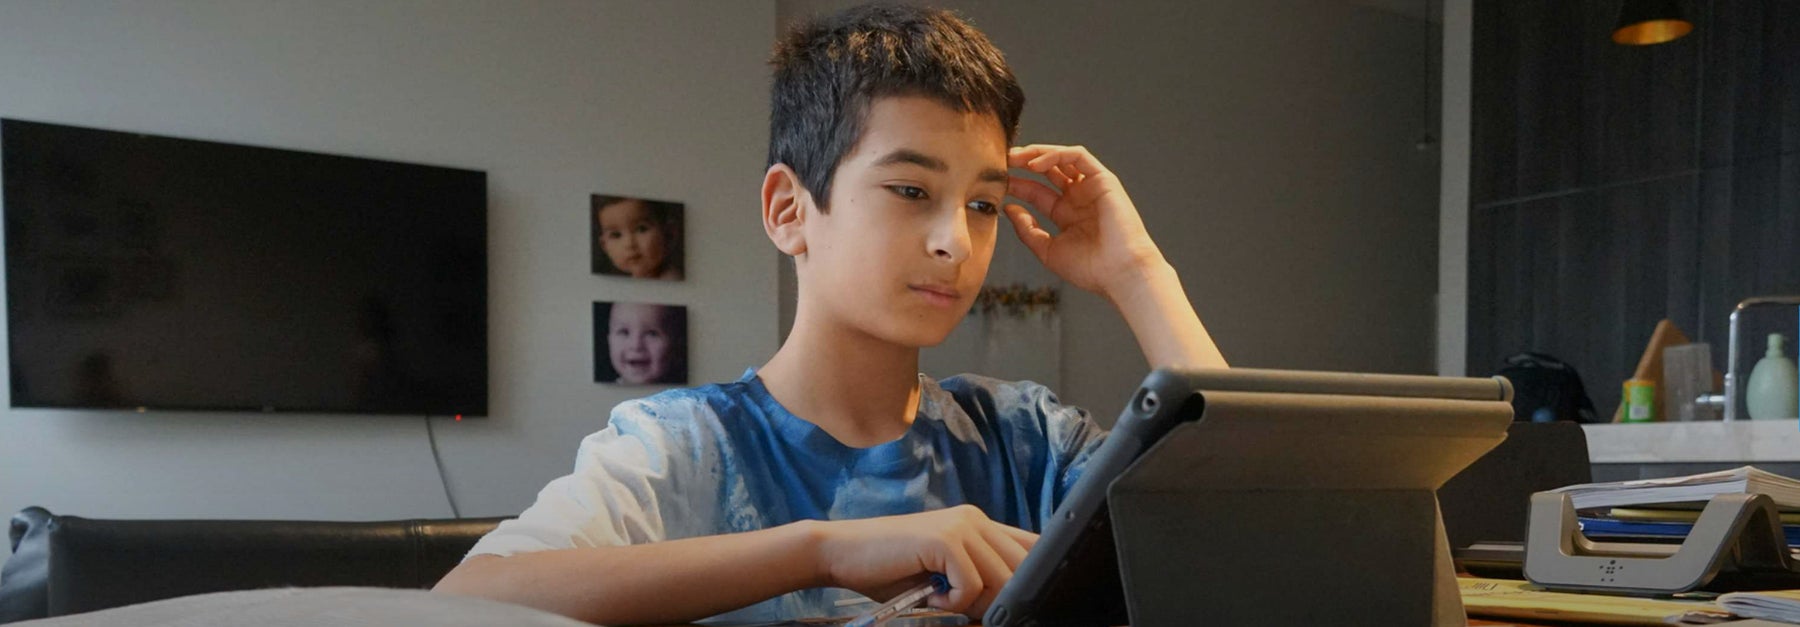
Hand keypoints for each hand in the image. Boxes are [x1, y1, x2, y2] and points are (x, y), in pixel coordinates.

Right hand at [815, 505, 1037, 616]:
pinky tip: (930, 595)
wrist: (842, 553)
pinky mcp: (944, 539)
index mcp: (979, 524)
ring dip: (975, 603)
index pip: (1032, 547)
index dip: (1033, 579)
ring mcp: (960, 526)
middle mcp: (975, 519)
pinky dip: (954, 601)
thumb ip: (979, 577)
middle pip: (1023, 568)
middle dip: (1001, 599)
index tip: (1011, 605)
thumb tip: (1013, 604)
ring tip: (942, 598)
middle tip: (962, 607)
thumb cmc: (889, 570)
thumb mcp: (945, 573)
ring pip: (1002, 579)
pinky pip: (973, 584)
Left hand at [1004, 144, 1168, 301]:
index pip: (1037, 192)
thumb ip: (1027, 230)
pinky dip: (1056, 154)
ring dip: (1037, 153)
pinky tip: (1036, 164)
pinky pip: (1078, 156)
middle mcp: (1079, 197)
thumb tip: (1009, 209)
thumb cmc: (1089, 268)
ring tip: (1014, 157)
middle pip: (1048, 170)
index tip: (996, 183)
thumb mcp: (1048, 250)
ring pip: (1062, 158)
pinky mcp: (1103, 179)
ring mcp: (1091, 187)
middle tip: (1001, 160)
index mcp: (1067, 214)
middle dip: (1024, 162)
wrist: (1119, 273)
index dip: (1017, 185)